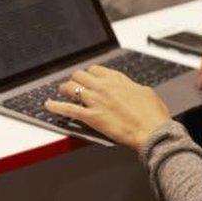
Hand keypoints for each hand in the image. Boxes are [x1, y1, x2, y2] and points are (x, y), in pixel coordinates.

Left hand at [45, 65, 171, 150]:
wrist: (153, 131)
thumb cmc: (153, 115)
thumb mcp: (146, 93)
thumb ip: (133, 88)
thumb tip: (130, 88)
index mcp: (118, 80)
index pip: (96, 69)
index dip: (89, 74)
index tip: (88, 79)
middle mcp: (105, 87)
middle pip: (80, 75)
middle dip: (76, 80)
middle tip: (74, 86)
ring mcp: (96, 101)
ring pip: (71, 87)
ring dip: (65, 89)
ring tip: (63, 93)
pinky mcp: (91, 117)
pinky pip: (67, 109)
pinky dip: (55, 107)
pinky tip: (48, 105)